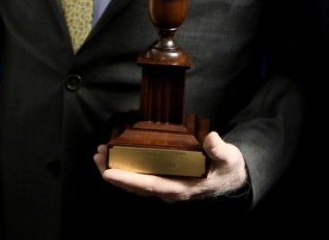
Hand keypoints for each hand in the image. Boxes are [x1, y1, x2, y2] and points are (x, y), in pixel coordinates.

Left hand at [93, 131, 247, 202]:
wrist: (231, 178)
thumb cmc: (227, 168)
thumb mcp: (228, 158)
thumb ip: (219, 149)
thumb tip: (211, 138)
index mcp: (182, 188)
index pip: (150, 185)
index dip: (129, 180)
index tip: (109, 172)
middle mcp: (170, 190)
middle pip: (136, 187)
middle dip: (114, 173)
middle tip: (98, 157)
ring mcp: (166, 186)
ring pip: (135, 183)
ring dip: (116, 171)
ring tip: (100, 155)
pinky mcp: (164, 179)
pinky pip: (140, 178)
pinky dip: (126, 168)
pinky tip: (116, 156)